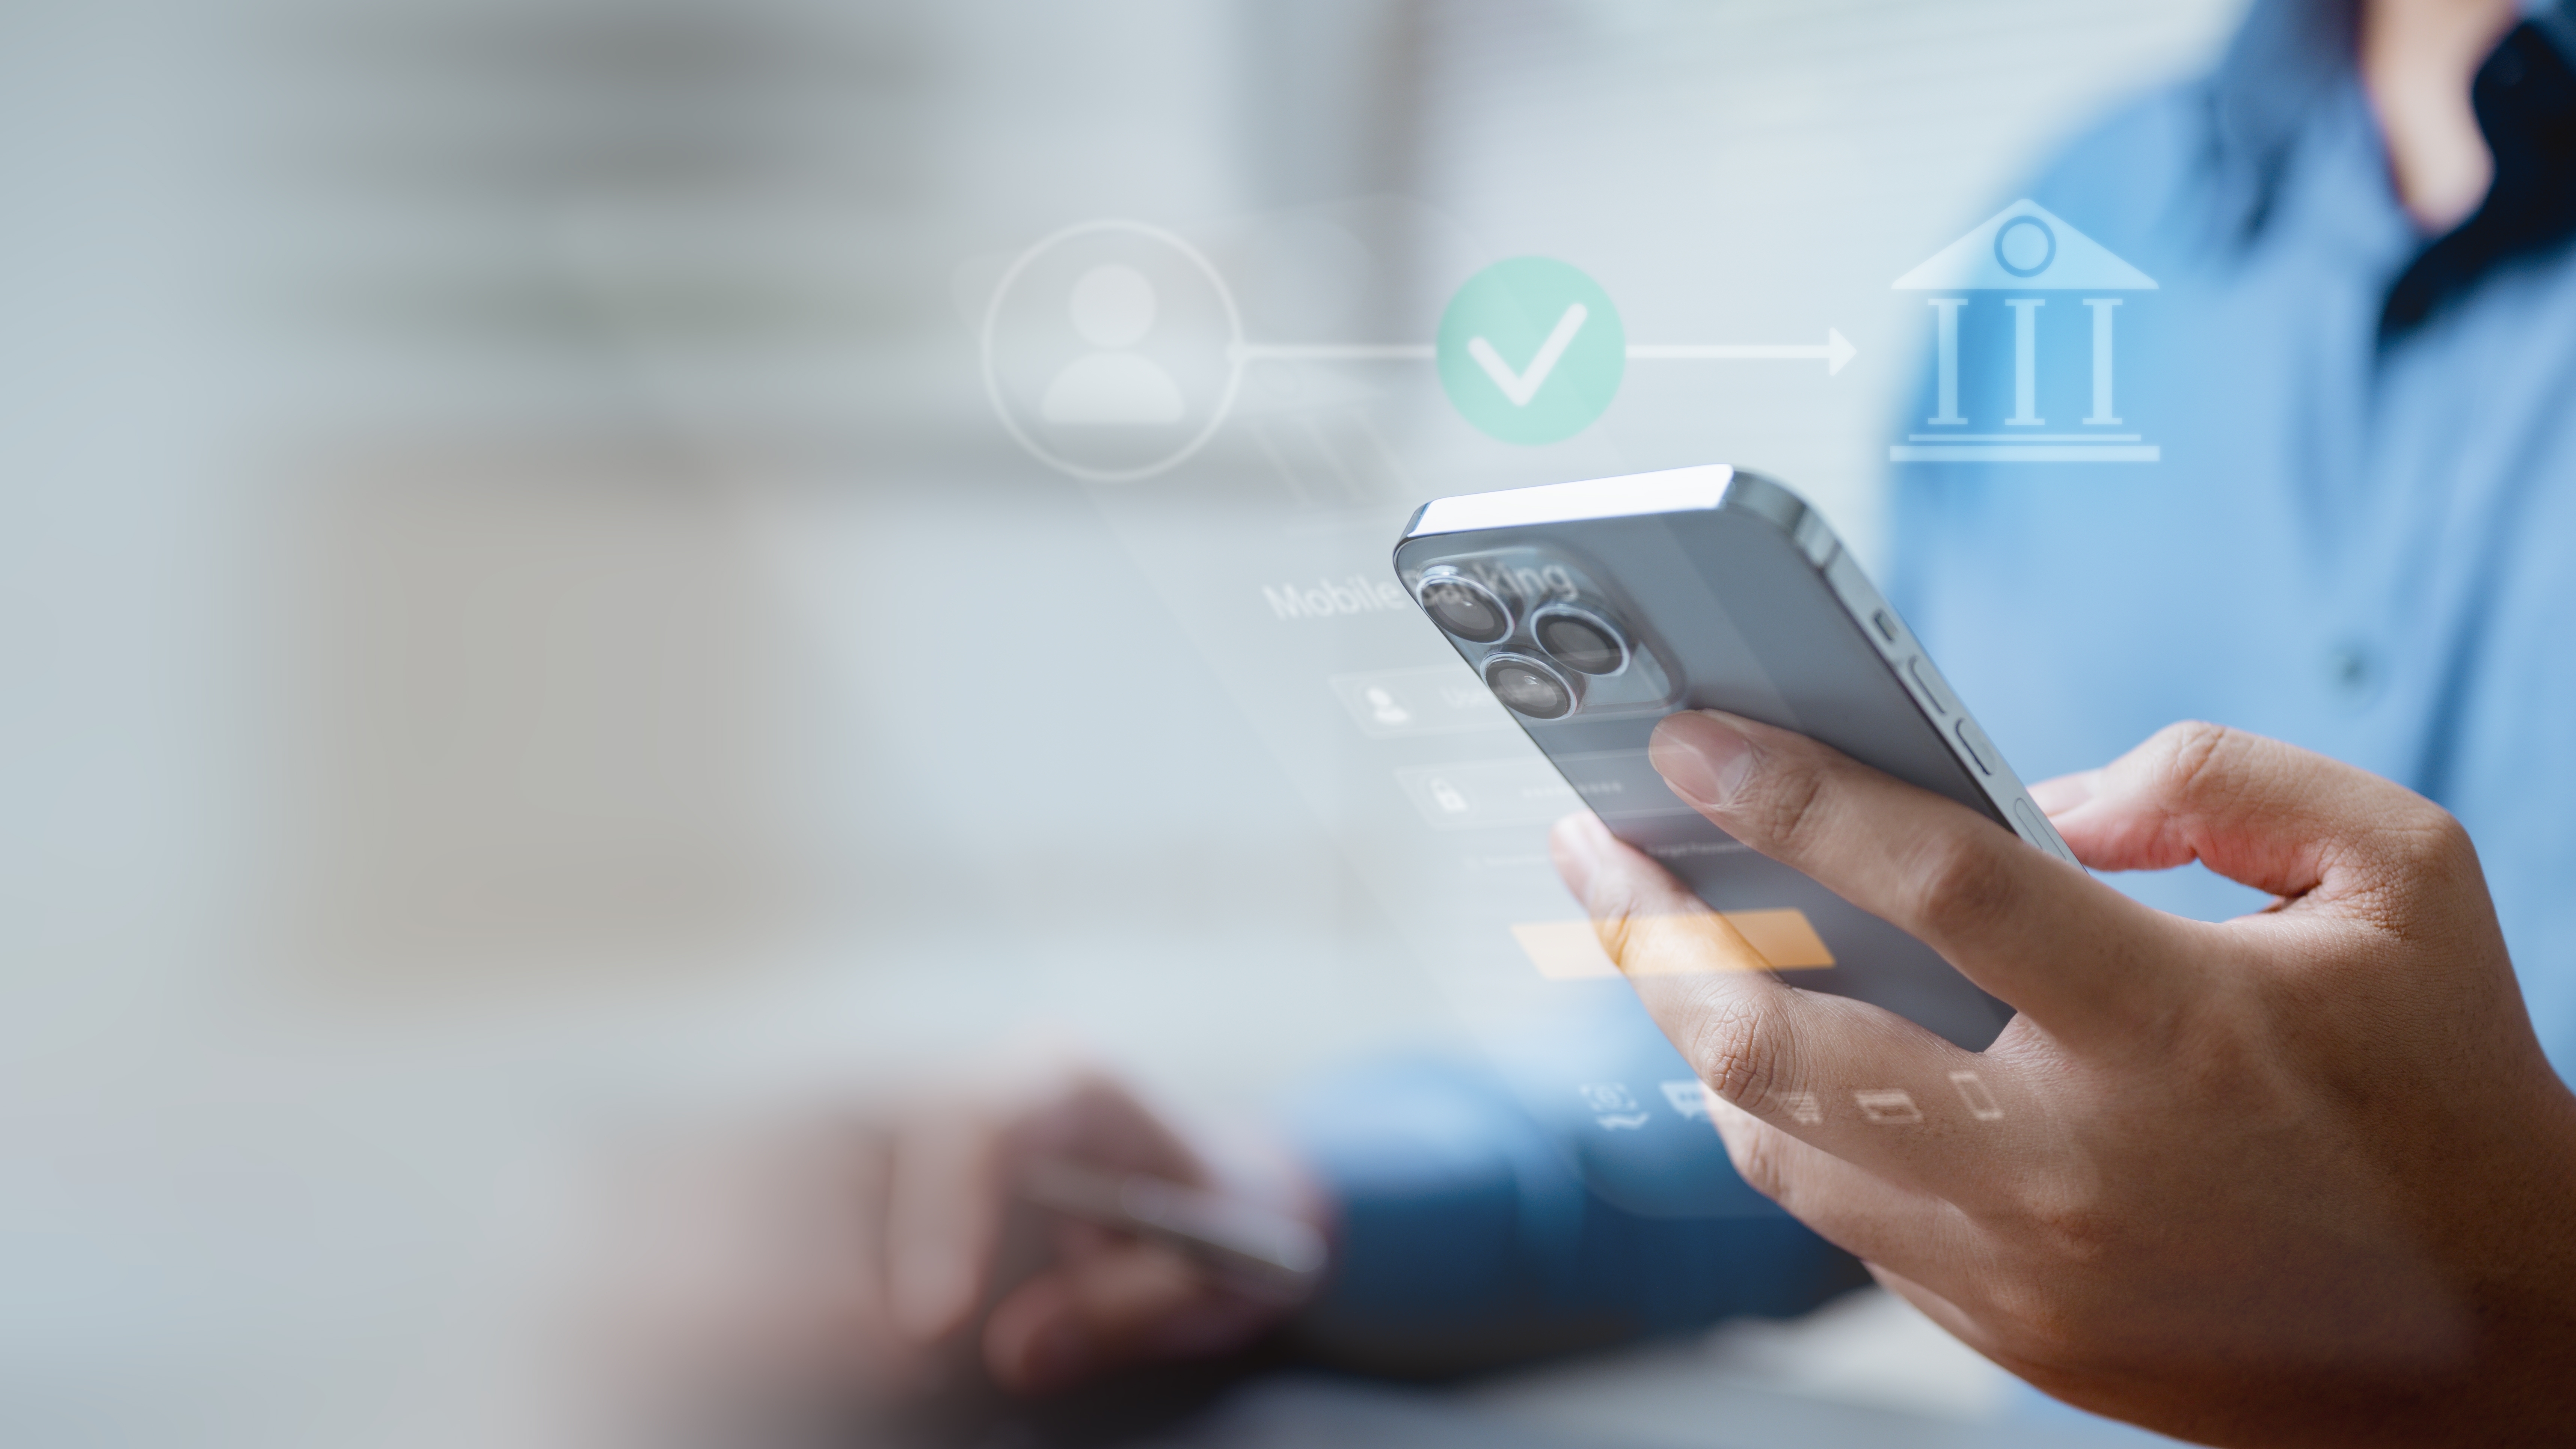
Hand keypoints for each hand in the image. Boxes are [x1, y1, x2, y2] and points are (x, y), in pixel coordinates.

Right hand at [589, 1052, 1321, 1413]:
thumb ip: (1125, 1304)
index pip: (972, 1121)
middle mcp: (955, 1084)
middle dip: (795, 1255)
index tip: (930, 1330)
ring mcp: (879, 1126)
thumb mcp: (1231, 1269)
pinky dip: (727, 1283)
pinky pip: (737, 1206)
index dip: (938, 1220)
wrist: (1214, 1199)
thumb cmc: (1227, 1232)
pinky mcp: (835, 1180)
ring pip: (746, 1162)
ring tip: (794, 1371)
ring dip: (739, 1271)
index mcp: (1064, 1083)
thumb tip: (1013, 1349)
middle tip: (847, 1363)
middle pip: (814, 1128)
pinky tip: (762, 1365)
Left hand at [1550, 716, 2575, 1446]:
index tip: (1686, 736)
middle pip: (1777, 1046)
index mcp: (2173, 1029)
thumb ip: (2216, 781)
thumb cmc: (2444, 1084)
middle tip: (1590, 843)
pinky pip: (1836, 1210)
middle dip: (1649, 933)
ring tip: (1650, 935)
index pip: (1934, 883)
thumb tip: (2035, 796)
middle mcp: (2070, 1161)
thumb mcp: (2399, 869)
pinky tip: (1765, 1044)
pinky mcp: (2003, 1329)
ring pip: (1771, 1141)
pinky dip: (1784, 1117)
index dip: (1792, 795)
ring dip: (1688, 1028)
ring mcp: (2020, 1267)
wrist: (2499, 1337)